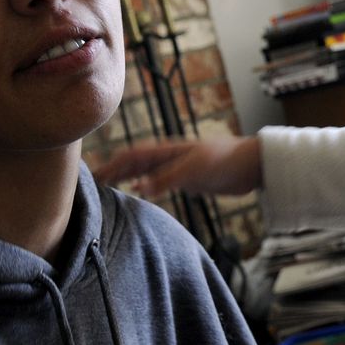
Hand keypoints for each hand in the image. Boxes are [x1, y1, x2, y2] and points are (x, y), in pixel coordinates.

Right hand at [93, 136, 261, 196]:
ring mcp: (177, 167)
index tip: (93, 175)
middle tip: (93, 183)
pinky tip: (139, 193)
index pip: (132, 156)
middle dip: (113, 171)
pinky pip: (159, 181)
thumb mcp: (194, 170)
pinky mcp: (188, 178)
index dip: (112, 164)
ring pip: (144, 172)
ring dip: (126, 177)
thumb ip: (167, 179)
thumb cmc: (224, 161)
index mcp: (167, 151)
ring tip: (108, 186)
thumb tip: (138, 189)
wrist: (251, 165)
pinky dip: (144, 186)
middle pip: (134, 163)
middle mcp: (169, 157)